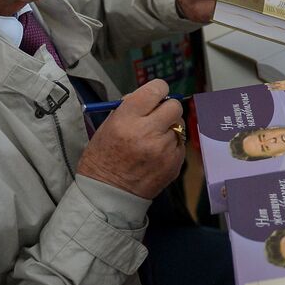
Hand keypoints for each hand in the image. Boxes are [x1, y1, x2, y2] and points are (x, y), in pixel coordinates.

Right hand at [77, 79, 185, 199]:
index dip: (158, 91)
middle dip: (167, 109)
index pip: (156, 89)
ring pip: (179, 125)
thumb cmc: (103, 158)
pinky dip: (172, 145)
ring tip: (153, 140)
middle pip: (174, 106)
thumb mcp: (108, 126)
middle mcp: (147, 132)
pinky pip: (180, 144)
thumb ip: (130, 108)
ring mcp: (163, 149)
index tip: (156, 96)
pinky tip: (157, 154)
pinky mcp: (174, 163)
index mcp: (127, 119)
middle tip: (158, 117)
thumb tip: (150, 96)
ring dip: (169, 128)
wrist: (107, 195)